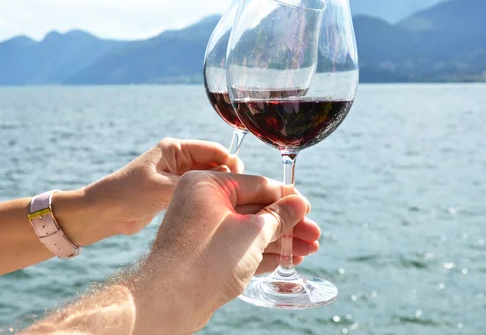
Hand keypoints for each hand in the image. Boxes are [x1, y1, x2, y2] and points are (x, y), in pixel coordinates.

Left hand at [55, 138, 243, 245]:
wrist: (103, 213)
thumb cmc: (128, 194)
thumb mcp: (163, 188)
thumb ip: (194, 183)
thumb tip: (225, 181)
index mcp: (175, 149)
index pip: (213, 149)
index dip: (232, 161)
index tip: (244, 178)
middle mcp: (178, 159)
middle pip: (214, 163)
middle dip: (229, 176)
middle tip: (242, 195)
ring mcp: (177, 176)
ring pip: (209, 179)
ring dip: (220, 189)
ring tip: (235, 204)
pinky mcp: (174, 192)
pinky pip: (200, 192)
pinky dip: (210, 198)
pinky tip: (221, 210)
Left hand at [144, 170, 318, 332]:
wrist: (171, 301)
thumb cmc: (206, 259)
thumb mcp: (252, 233)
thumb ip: (278, 216)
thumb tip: (299, 203)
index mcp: (207, 184)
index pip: (257, 184)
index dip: (286, 198)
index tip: (308, 209)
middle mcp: (201, 202)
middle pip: (255, 209)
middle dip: (287, 225)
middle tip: (314, 236)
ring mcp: (201, 229)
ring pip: (248, 230)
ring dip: (278, 240)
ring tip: (307, 251)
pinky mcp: (203, 253)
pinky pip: (237, 246)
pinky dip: (261, 252)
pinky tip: (286, 259)